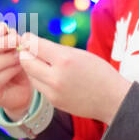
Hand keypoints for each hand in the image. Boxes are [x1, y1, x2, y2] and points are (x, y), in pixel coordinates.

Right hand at [0, 20, 34, 118]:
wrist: (22, 90)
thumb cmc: (16, 65)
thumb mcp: (15, 49)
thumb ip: (11, 39)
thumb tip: (9, 32)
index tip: (5, 29)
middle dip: (0, 44)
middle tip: (17, 41)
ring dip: (5, 59)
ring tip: (20, 57)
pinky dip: (9, 72)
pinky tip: (20, 67)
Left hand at [16, 32, 131, 124]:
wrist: (113, 100)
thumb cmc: (100, 72)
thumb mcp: (80, 54)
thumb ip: (57, 50)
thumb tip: (35, 44)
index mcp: (65, 60)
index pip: (35, 46)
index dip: (28, 40)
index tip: (27, 37)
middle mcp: (56, 77)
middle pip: (26, 61)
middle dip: (25, 53)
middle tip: (28, 48)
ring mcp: (53, 92)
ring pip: (30, 75)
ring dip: (32, 67)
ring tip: (42, 62)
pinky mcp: (53, 102)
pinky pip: (39, 87)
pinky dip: (41, 79)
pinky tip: (51, 75)